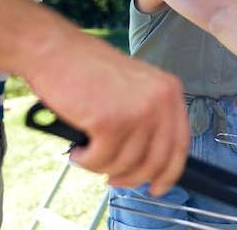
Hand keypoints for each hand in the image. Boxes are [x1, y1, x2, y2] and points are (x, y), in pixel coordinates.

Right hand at [26, 31, 189, 196]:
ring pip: (127, 163)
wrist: (56, 51)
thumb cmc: (88, 69)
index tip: (158, 186)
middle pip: (157, 160)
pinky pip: (102, 160)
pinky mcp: (111, 121)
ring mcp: (138, 110)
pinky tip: (79, 150)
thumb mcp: (135, 88)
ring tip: (88, 154)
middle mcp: (161, 100)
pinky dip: (86, 161)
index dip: (170, 171)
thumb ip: (148, 118)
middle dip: (134, 177)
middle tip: (115, 179)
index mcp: (170, 90)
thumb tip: (148, 158)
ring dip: (104, 167)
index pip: (180, 143)